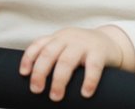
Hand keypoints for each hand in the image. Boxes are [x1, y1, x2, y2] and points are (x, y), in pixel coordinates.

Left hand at [19, 26, 133, 100]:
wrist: (111, 42)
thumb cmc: (83, 50)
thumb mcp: (65, 48)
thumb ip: (52, 58)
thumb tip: (35, 84)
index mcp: (57, 38)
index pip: (38, 45)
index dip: (28, 58)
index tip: (23, 73)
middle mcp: (68, 39)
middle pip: (49, 54)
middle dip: (40, 72)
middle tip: (36, 90)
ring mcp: (83, 44)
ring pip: (67, 61)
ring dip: (59, 80)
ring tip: (55, 97)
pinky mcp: (99, 52)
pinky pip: (93, 67)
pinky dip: (89, 80)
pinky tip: (85, 93)